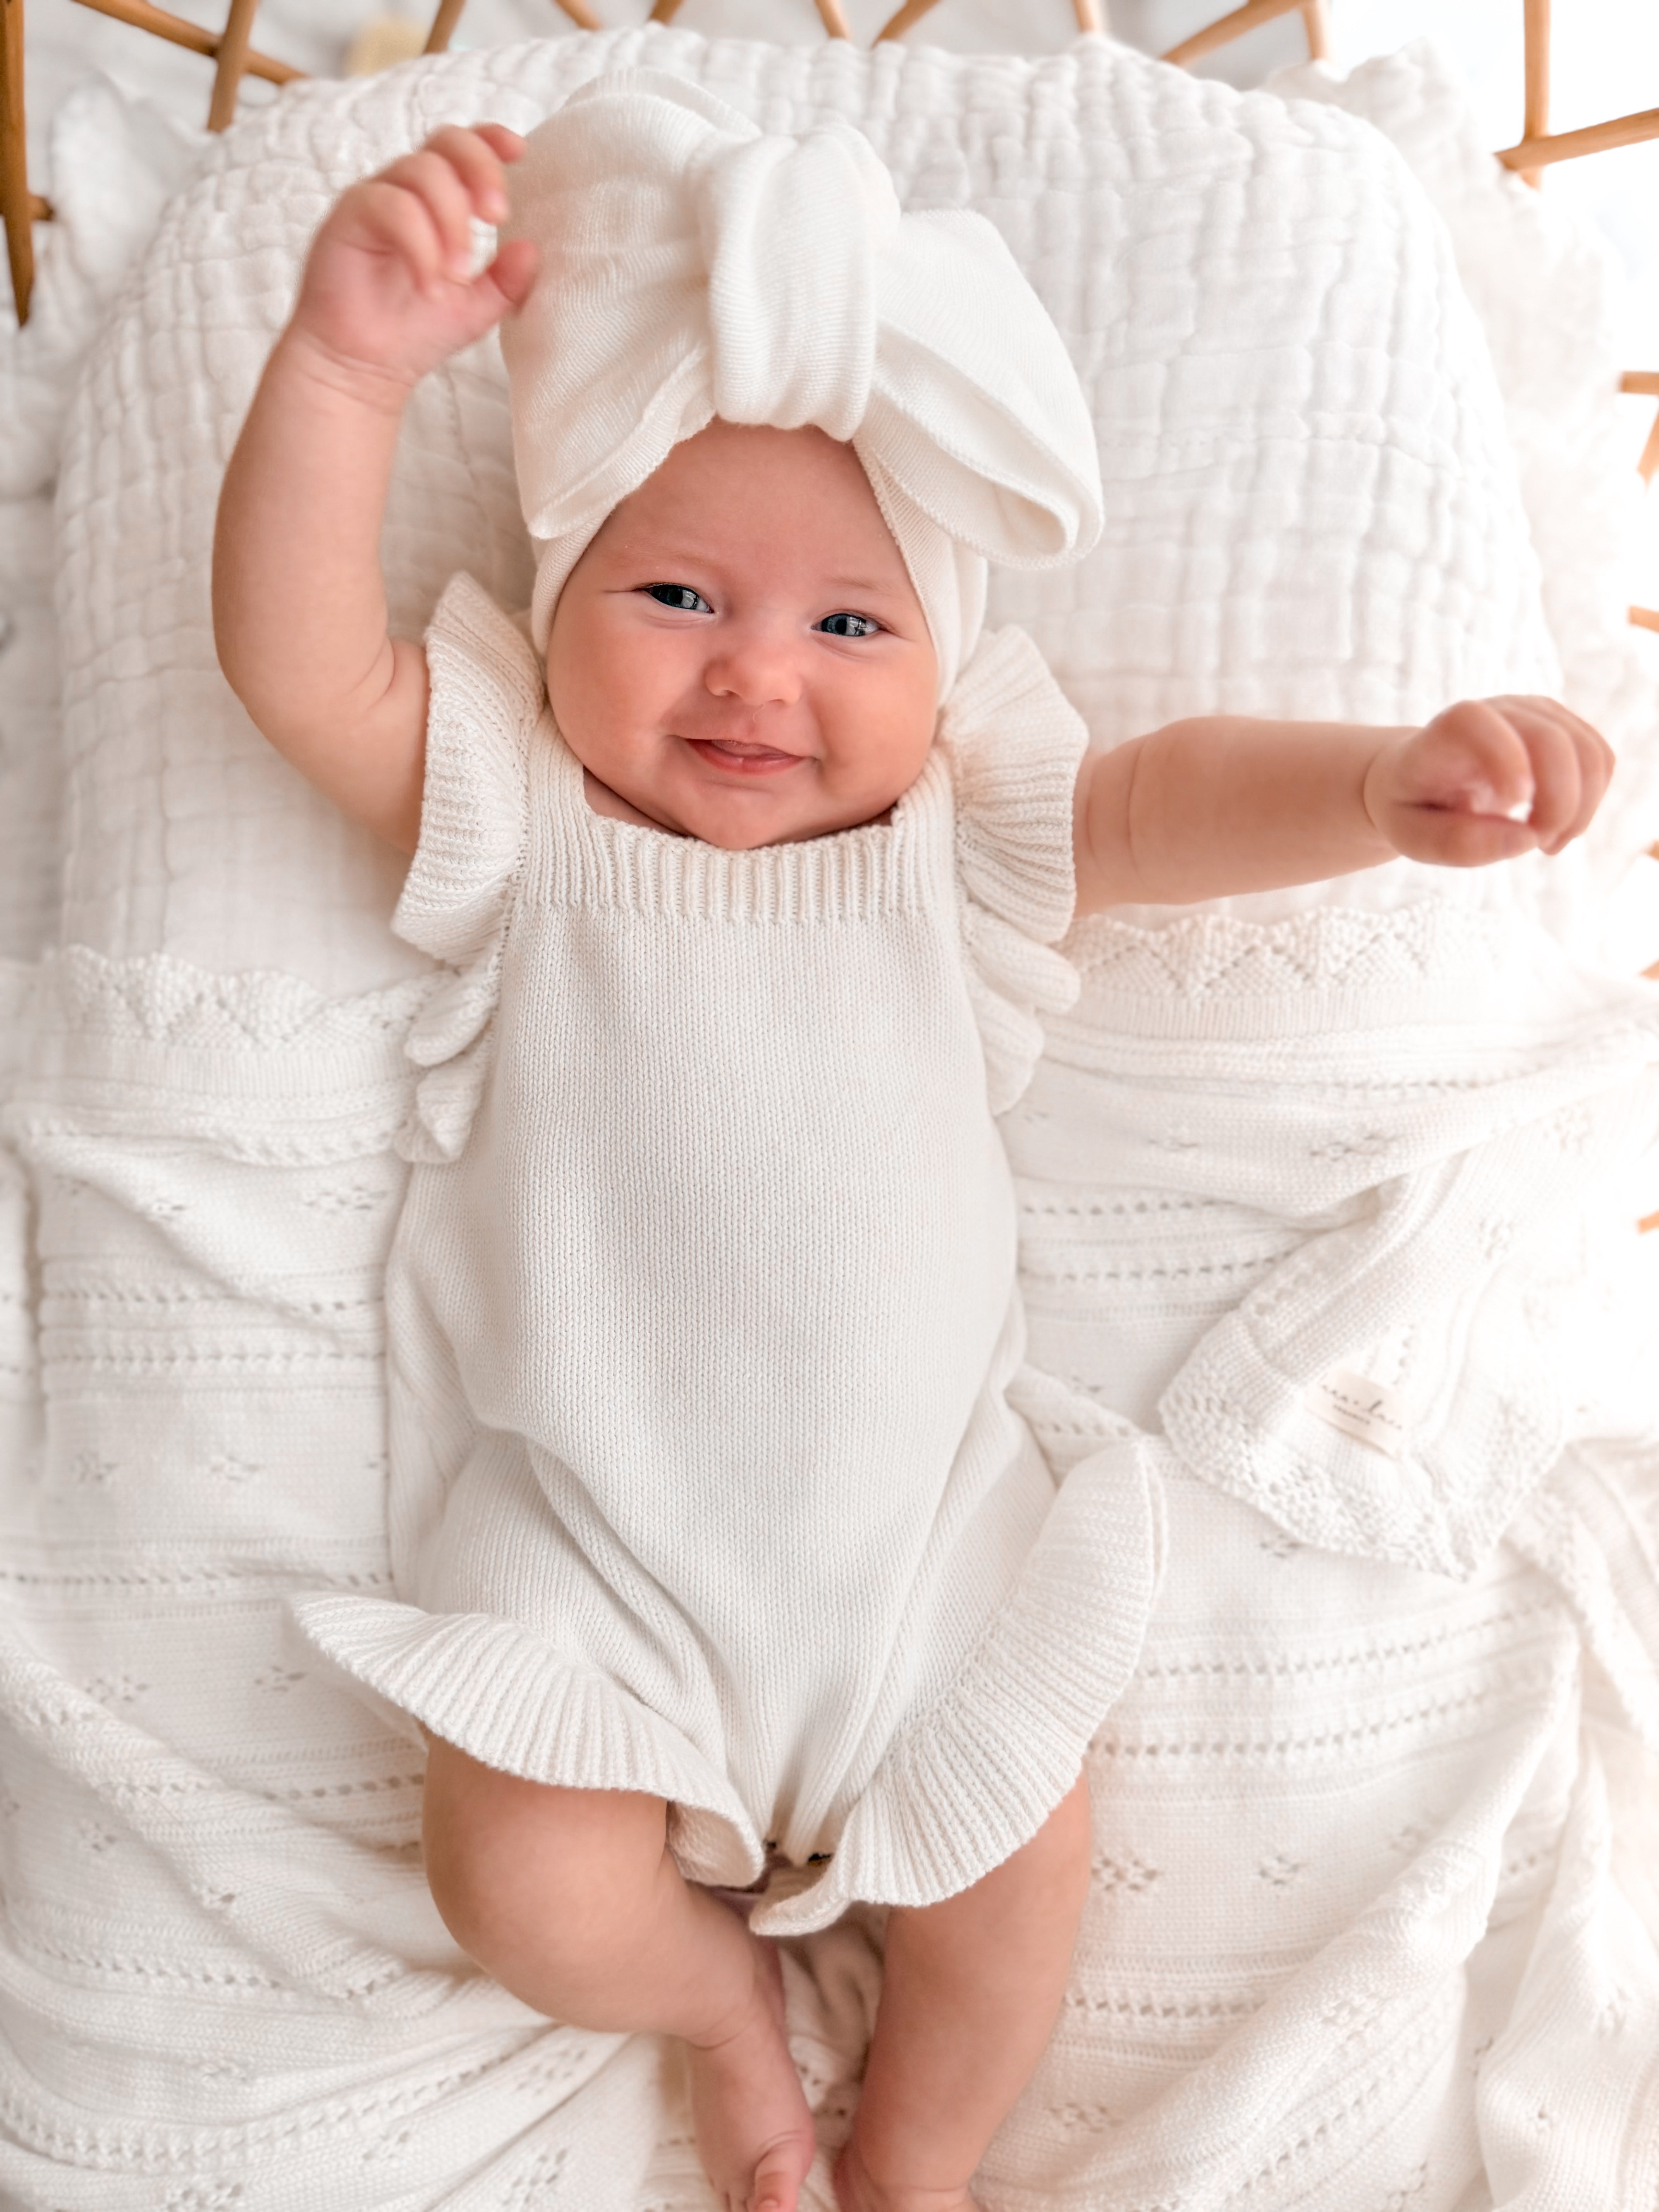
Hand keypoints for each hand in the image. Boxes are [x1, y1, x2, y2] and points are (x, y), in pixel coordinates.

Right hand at [285, 124, 537, 402]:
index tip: (518, 152)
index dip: (490, 141)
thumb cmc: (412, 333)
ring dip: (452, 222)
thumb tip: (532, 249)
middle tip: (497, 217)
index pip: (464, 149)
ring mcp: (375, 198)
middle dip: (480, 170)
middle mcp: (406, 189)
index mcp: (439, 201)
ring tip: (458, 276)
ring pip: (421, 172)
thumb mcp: (476, 308)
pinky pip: (391, 206)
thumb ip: (507, 281)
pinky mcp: (349, 216)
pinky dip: (420, 244)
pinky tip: (430, 284)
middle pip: (446, 142)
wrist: (362, 366)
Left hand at [1364, 695, 1613, 866]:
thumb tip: (1528, 838)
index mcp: (1445, 733)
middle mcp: (1496, 710)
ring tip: (1548, 843)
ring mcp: (1535, 712)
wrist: (1418, 776)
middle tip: (1540, 845)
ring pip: (1588, 751)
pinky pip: (1600, 759)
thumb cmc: (1412, 807)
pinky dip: (1590, 800)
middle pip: (1552, 740)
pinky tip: (1559, 826)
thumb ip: (1458, 842)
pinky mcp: (1563, 725)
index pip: (1476, 722)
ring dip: (1582, 808)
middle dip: (1559, 804)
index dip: (1504, 759)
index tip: (1513, 805)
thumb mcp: (1413, 837)